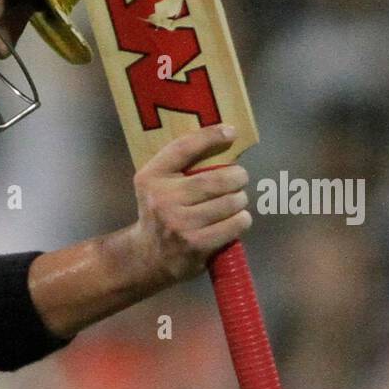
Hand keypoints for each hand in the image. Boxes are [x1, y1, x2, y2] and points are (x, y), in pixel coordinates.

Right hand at [128, 125, 251, 292]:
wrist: (147, 257)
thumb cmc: (159, 212)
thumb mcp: (156, 185)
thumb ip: (181, 166)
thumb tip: (224, 140)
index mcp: (151, 177)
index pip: (182, 148)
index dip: (209, 136)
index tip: (231, 131)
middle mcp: (162, 199)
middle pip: (214, 180)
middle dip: (237, 177)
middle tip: (240, 177)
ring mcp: (180, 224)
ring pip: (229, 203)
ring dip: (240, 200)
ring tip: (237, 200)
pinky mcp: (196, 245)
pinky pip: (233, 225)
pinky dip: (242, 220)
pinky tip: (237, 219)